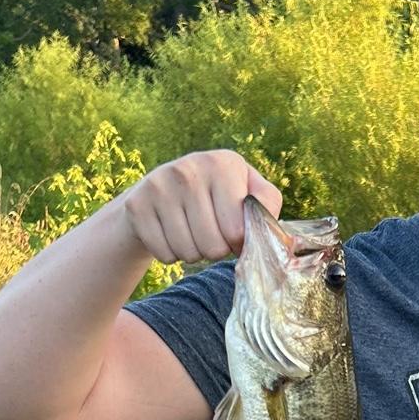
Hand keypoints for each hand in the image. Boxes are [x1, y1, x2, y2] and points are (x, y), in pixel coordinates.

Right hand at [119, 149, 283, 264]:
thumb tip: (281, 242)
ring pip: (189, 253)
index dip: (238, 242)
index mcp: (224, 163)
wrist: (160, 194)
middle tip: (211, 234)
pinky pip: (165, 255)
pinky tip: (171, 234)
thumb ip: (267, 210)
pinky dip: (171, 255)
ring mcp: (159, 184)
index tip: (234, 232)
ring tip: (192, 233)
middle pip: (214, 246)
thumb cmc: (217, 198)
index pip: (237, 231)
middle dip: (216, 250)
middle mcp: (189, 167)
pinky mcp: (137, 205)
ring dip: (195, 254)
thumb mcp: (248, 194)